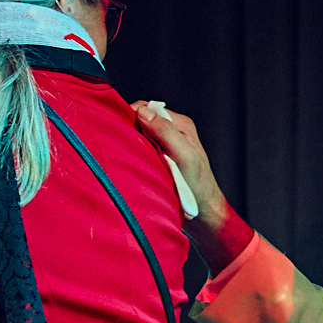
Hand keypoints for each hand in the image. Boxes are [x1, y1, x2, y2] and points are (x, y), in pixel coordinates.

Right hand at [132, 100, 229, 230]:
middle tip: (119, 144)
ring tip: (123, 155)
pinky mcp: (157, 162)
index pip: (148, 109)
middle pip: (141, 122)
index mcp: (180, 125)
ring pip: (138, 138)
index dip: (132, 115)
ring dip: (129, 144)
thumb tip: (142, 111)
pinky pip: (138, 153)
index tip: (120, 129)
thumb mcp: (184, 156)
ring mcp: (163, 147)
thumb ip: (166, 132)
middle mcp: (171, 133)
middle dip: (129, 130)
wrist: (203, 213)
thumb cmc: (198, 185)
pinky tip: (129, 165)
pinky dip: (132, 157)